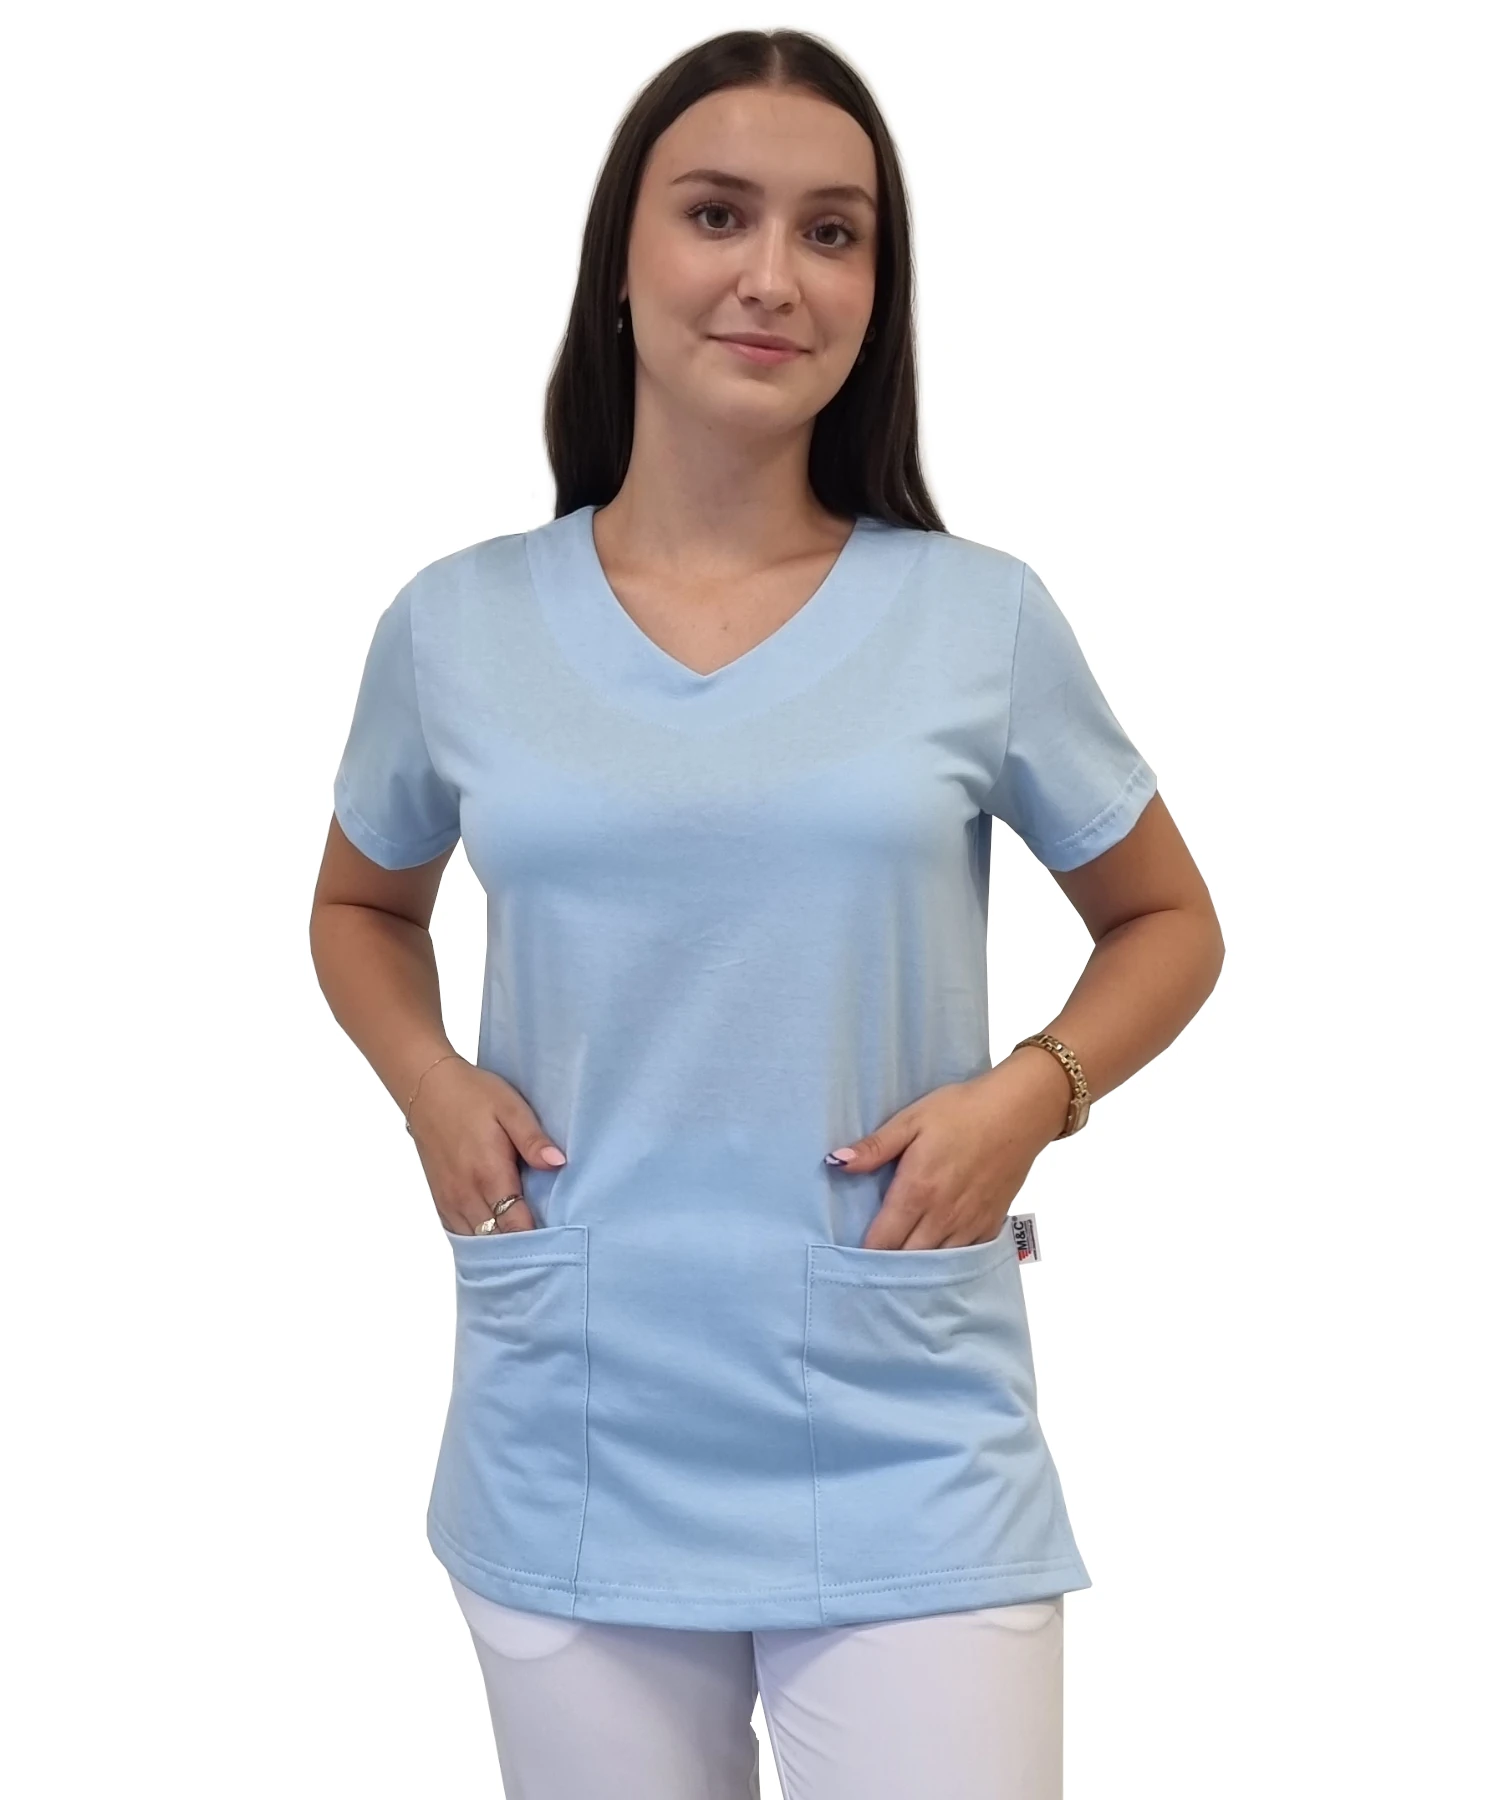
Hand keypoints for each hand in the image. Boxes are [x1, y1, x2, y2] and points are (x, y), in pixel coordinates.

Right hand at [405, 1057, 567, 1235]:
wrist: (426, 1089)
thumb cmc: (473, 1095)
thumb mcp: (510, 1108)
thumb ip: (533, 1140)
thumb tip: (558, 1163)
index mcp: (489, 1175)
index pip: (517, 1227)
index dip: (540, 1240)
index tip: (563, 1242)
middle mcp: (466, 1195)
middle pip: (499, 1242)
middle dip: (524, 1248)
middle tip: (552, 1248)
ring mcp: (450, 1201)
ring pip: (479, 1243)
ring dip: (502, 1246)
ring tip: (530, 1246)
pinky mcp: (441, 1201)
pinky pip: (462, 1234)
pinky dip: (482, 1240)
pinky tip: (500, 1237)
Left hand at [825, 1056, 1067, 1249]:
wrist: (1019, 1111)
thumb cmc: (962, 1110)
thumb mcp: (912, 1119)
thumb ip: (875, 1147)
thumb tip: (836, 1162)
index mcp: (917, 1190)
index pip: (882, 1241)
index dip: (862, 1254)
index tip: (847, 1257)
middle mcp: (942, 1216)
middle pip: (906, 1260)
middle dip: (885, 1267)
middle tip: (867, 1267)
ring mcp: (969, 1224)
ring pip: (935, 1265)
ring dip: (915, 1268)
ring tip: (896, 1269)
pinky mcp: (990, 1224)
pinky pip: (963, 1257)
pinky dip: (946, 1262)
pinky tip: (933, 1258)